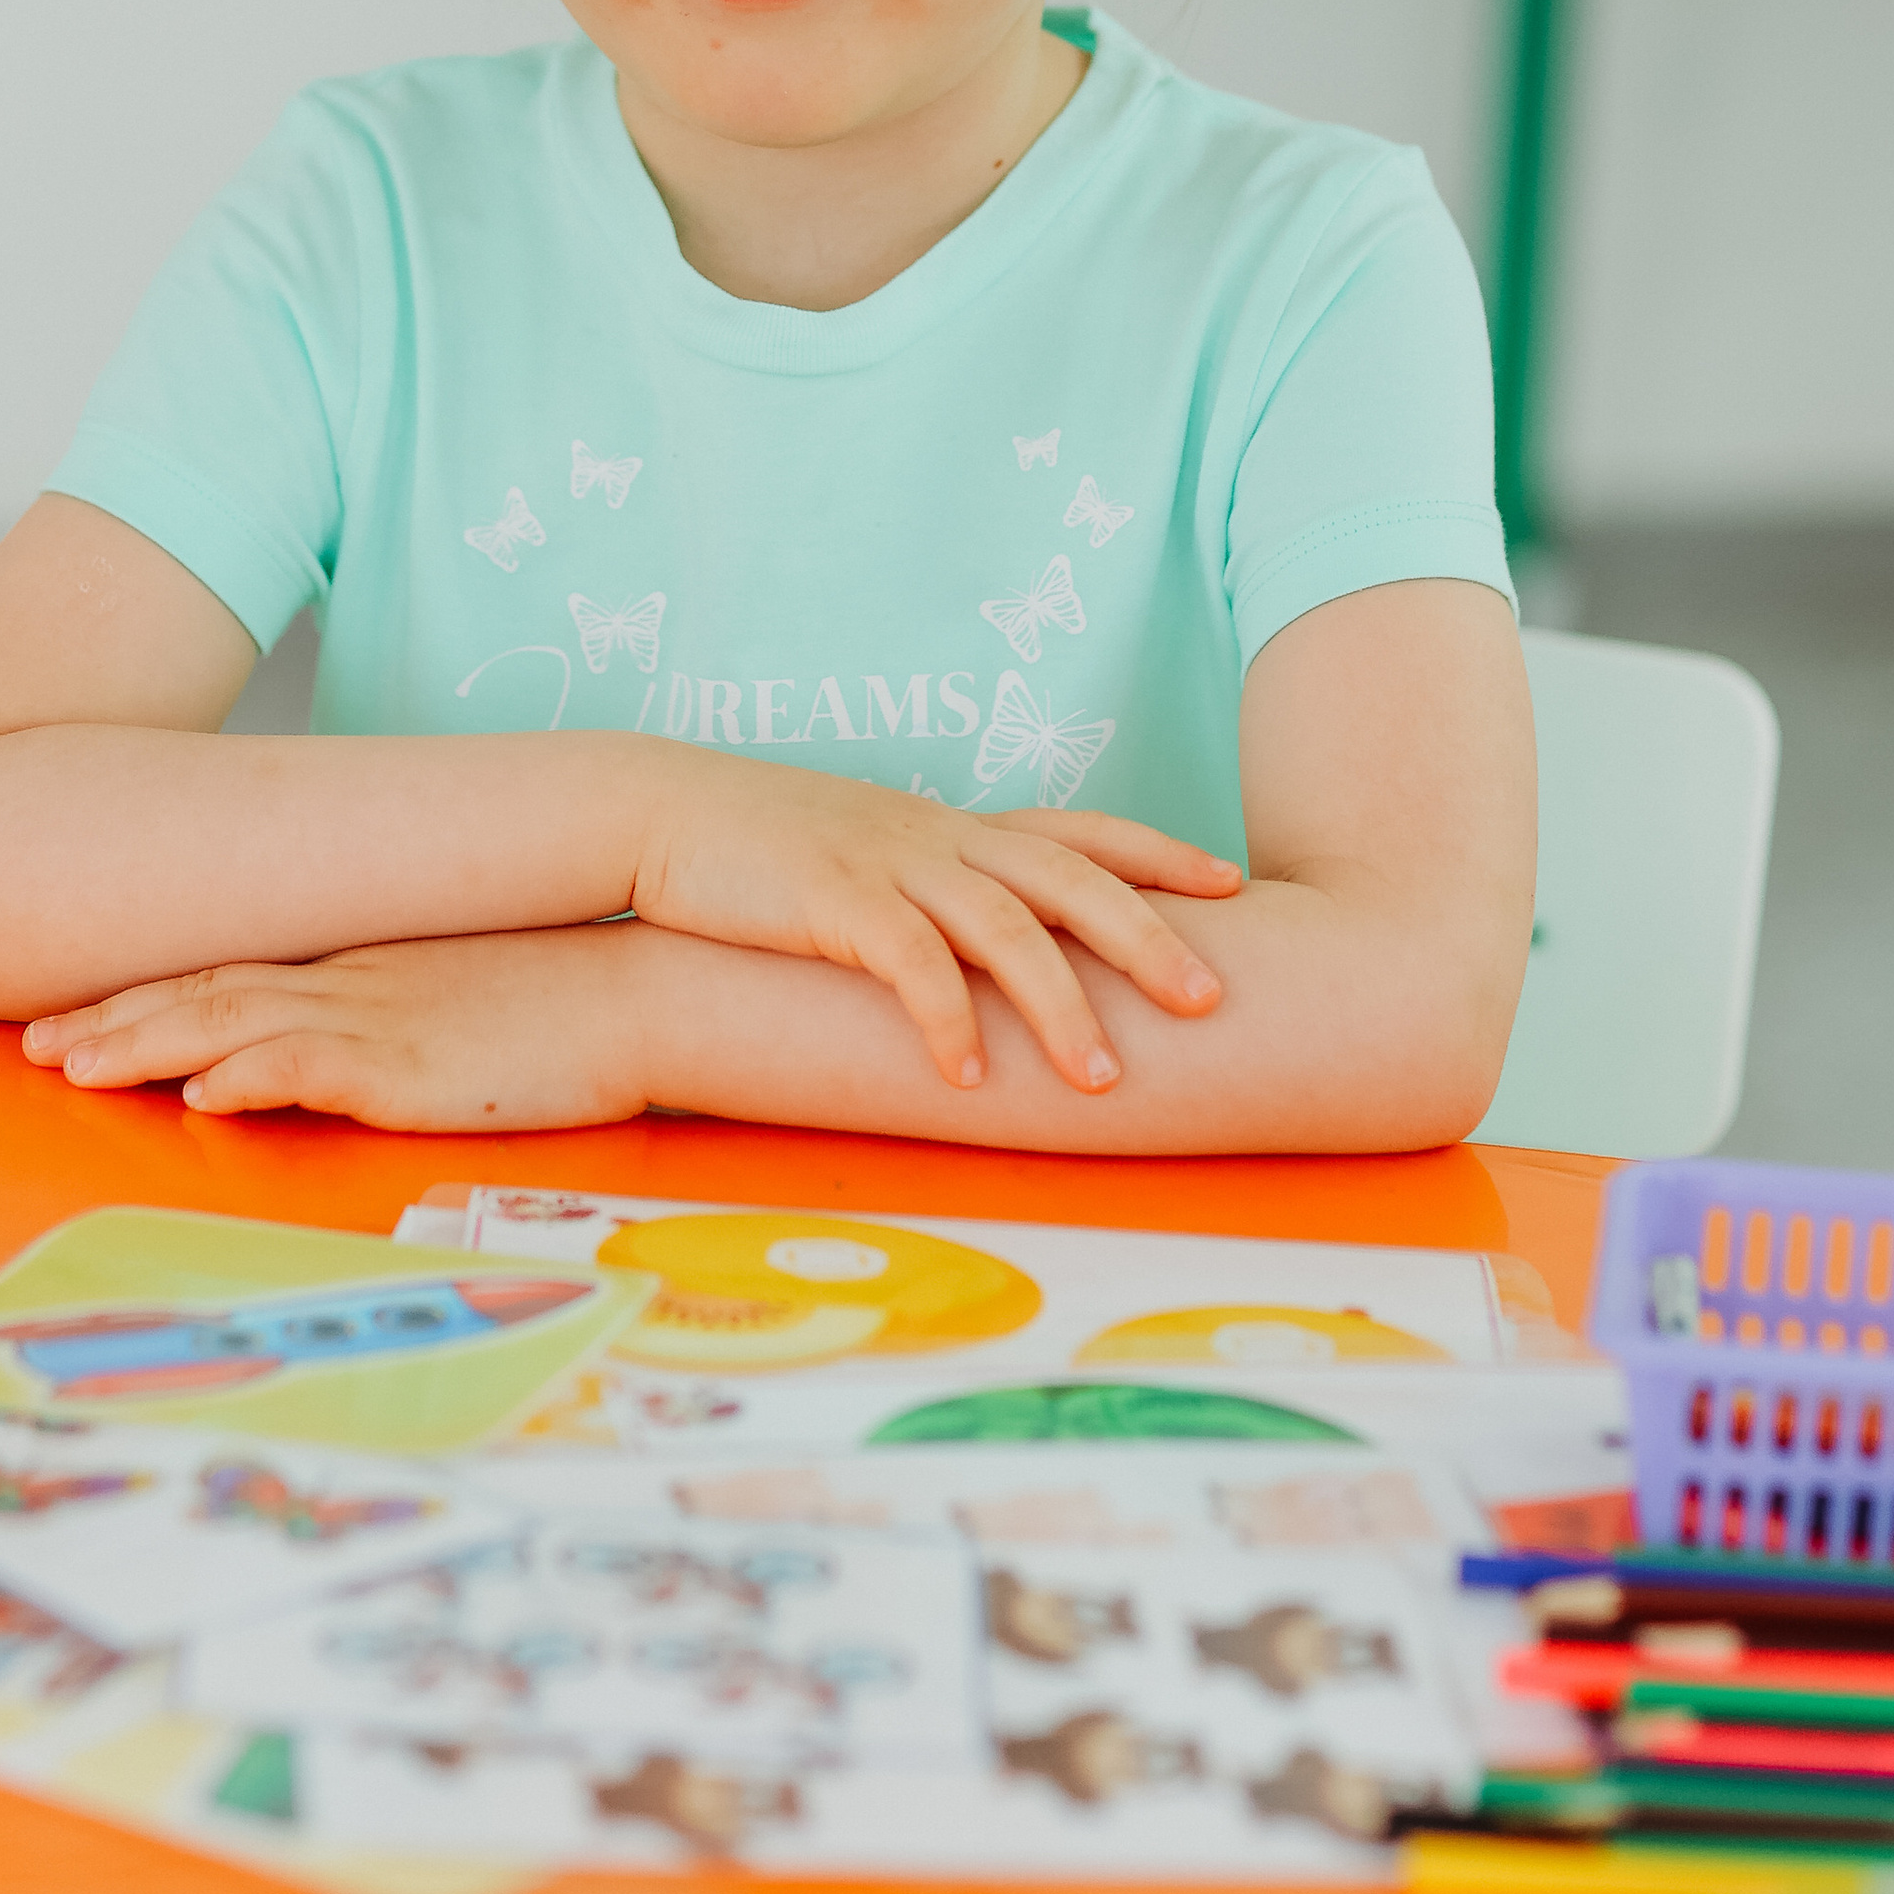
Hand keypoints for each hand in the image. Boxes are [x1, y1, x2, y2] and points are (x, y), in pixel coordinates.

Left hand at [21, 926, 649, 1131]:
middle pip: (204, 991)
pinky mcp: (410, 1063)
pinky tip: (198, 1089)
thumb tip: (320, 1058)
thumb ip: (384, 1020)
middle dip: (112, 1020)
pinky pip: (311, 1064)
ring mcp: (376, 1016)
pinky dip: (247, 1072)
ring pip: (231, 1023)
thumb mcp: (451, 1002)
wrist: (647, 989)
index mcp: (357, 966)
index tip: (72, 1018)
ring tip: (71, 1065)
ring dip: (144, 1042)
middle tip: (33, 1047)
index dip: (142, 997)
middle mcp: (349, 981)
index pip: (226, 975)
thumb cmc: (561, 1003)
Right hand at [625, 742, 1240, 1093]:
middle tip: (1212, 1000)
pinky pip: (907, 964)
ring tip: (1103, 1082)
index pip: (1080, 828)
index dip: (1158, 853)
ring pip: (1004, 929)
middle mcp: (937, 837)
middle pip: (1070, 878)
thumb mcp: (869, 853)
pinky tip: (971, 1079)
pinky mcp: (833, 901)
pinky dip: (946, 1021)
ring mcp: (889, 864)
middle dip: (1148, 938)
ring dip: (1061, 1007)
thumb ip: (932, 886)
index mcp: (953, 826)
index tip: (1230, 881)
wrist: (663, 811)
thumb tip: (985, 945)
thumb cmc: (764, 848)